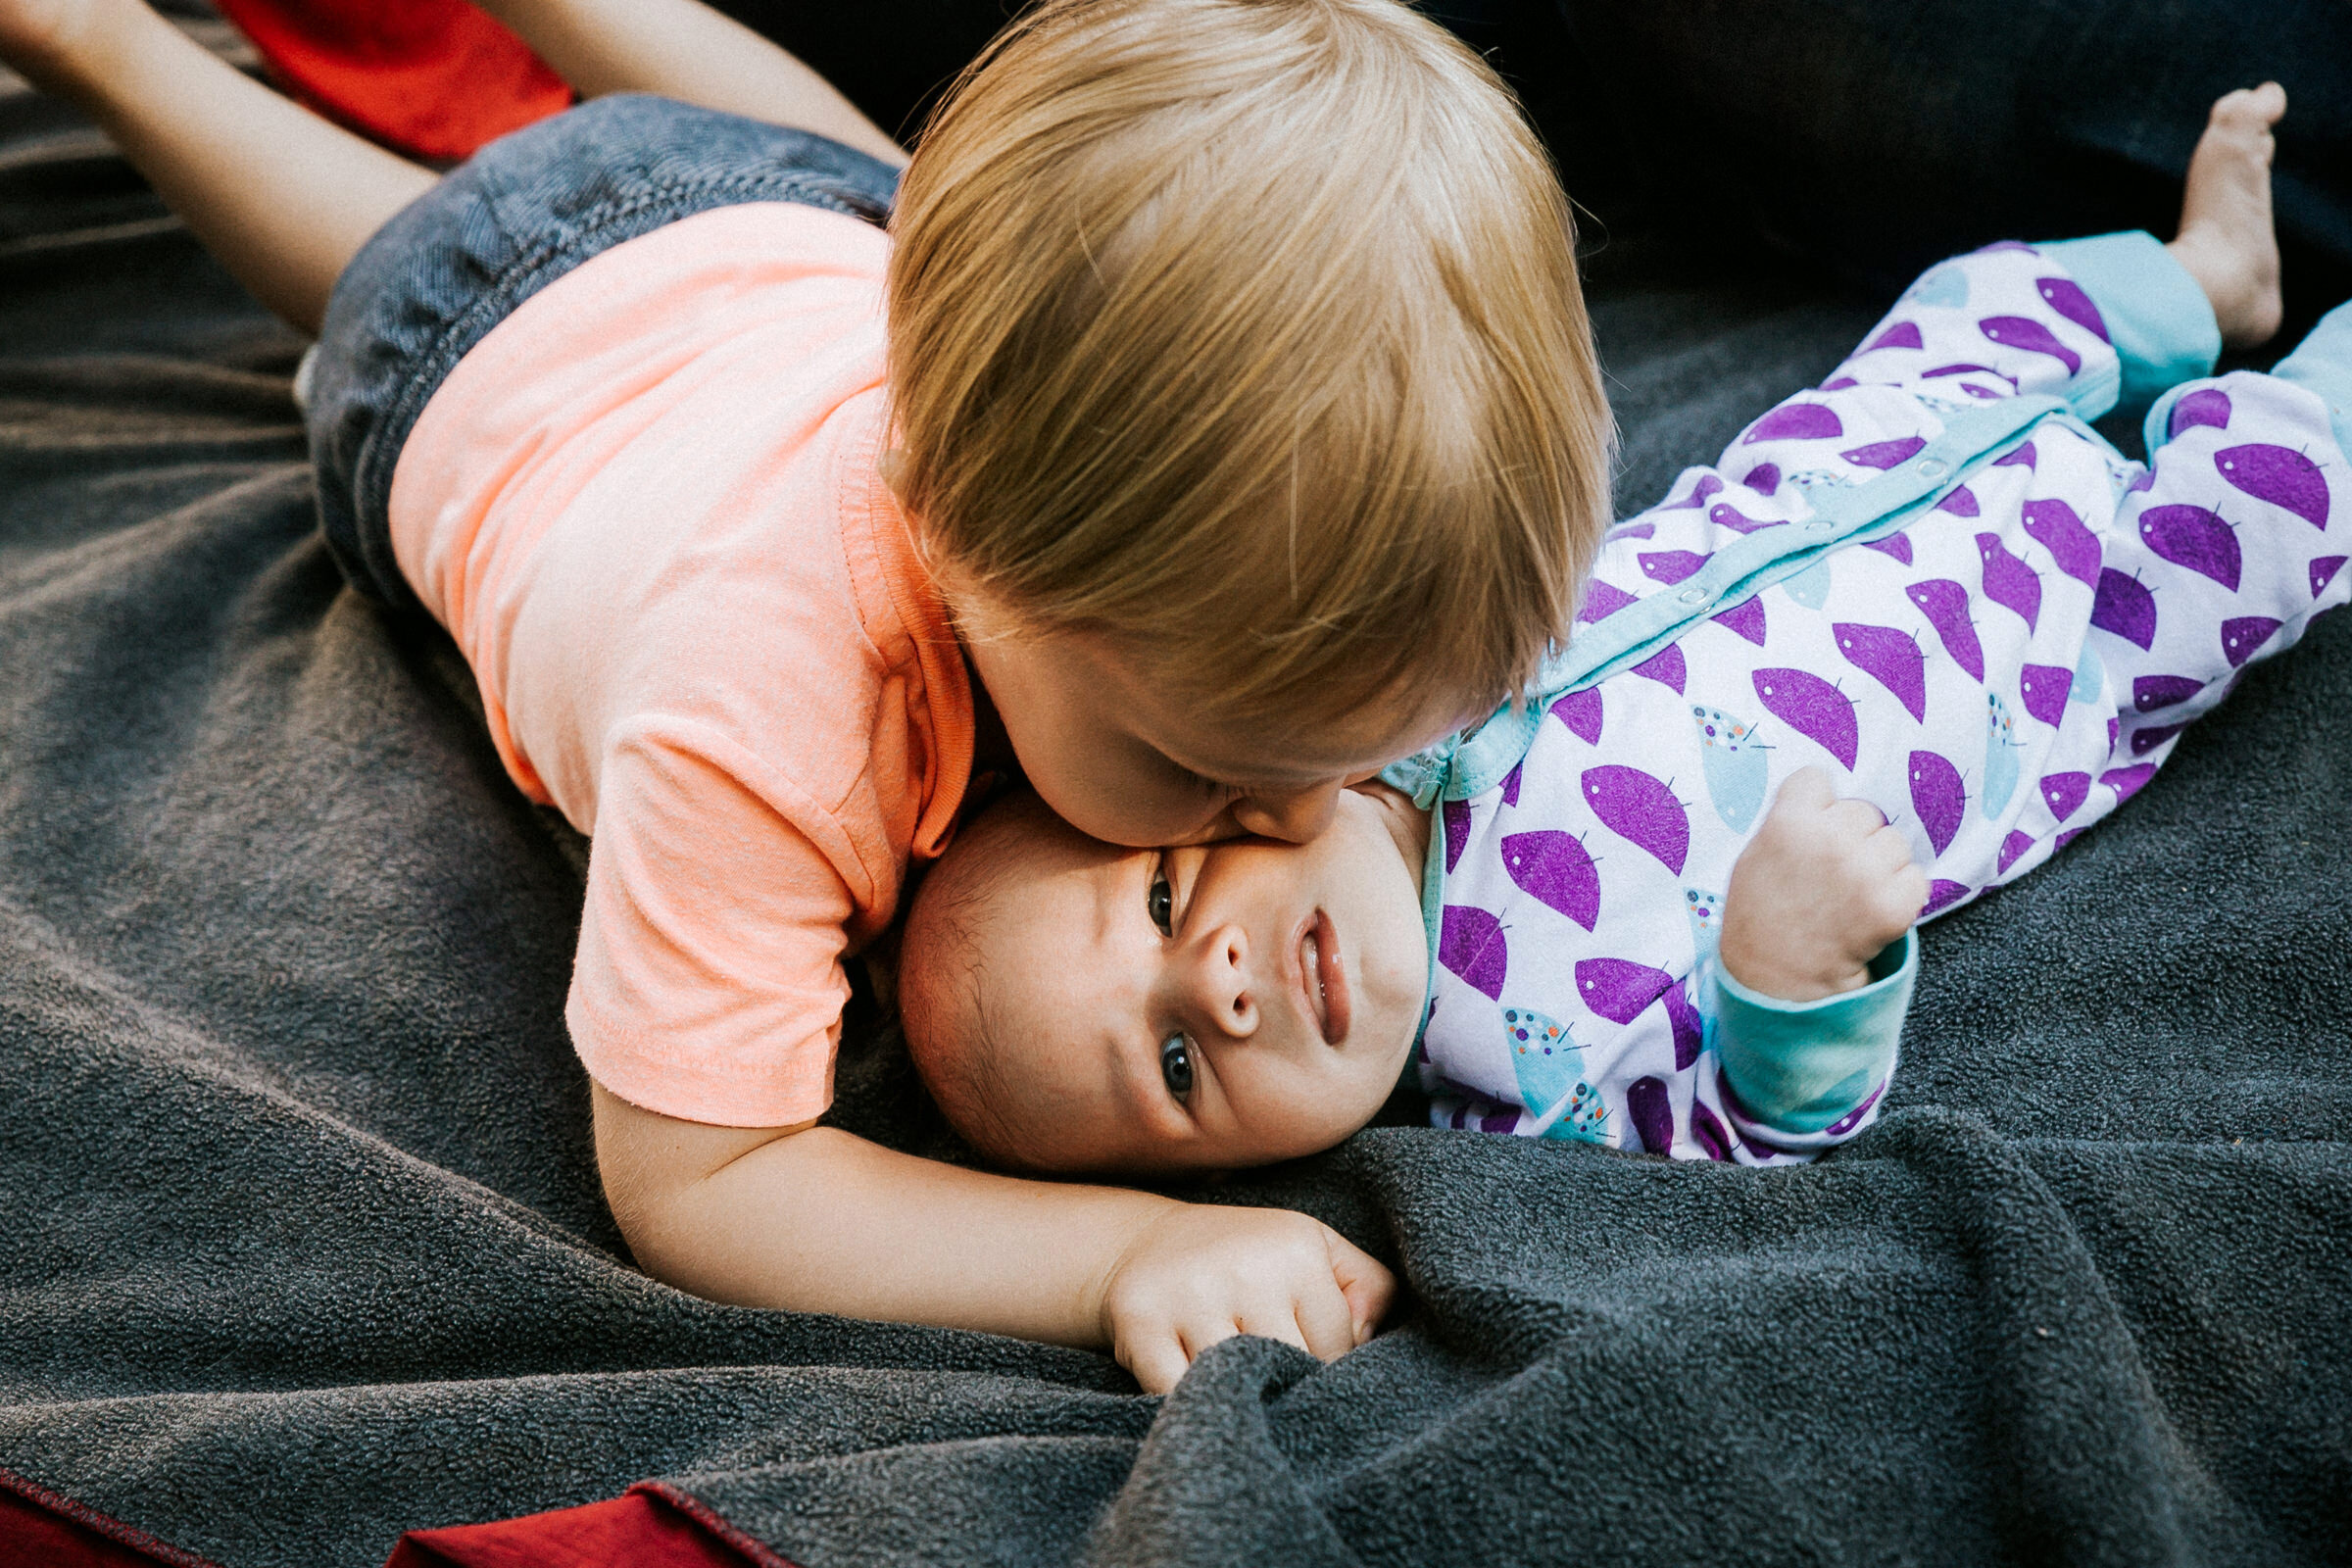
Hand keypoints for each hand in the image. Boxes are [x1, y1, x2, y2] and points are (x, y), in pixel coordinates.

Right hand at [1096, 1202, 1394, 1394]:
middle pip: (1290, 1368)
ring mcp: (1189, 1294)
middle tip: (1271, 1380)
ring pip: (1237, 1383)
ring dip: (1240, 1396)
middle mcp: (1245, 1267)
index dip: (1326, 1367)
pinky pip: (1176, 1392)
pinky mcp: (1141, 1321)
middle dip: (1286, 1385)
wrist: (1144, 1242)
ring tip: (1239, 1387)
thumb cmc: (1249, 1258)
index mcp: (1295, 1248)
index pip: (1338, 1346)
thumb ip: (1367, 1286)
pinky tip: (1198, 1390)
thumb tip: (1366, 1341)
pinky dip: (1190, 1402)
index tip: (1305, 1360)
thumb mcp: (1316, 1248)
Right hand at [1718, 766, 1926, 1002]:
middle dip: (1854, 837)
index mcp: (1787, 824)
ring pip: (1894, 843)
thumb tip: (1827, 799)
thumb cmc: (1762, 916)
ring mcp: (1863, 873)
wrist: (1778, 980)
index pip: (1816, 779)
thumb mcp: (1756, 856)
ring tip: (1853, 894)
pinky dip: (1901, 894)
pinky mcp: (1892, 905)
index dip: (1816, 805)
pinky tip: (1873, 910)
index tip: (1810, 830)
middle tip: (1833, 873)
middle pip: (1863, 811)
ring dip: (1881, 864)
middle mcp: (1828, 841)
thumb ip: (1789, 821)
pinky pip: (1916, 878)